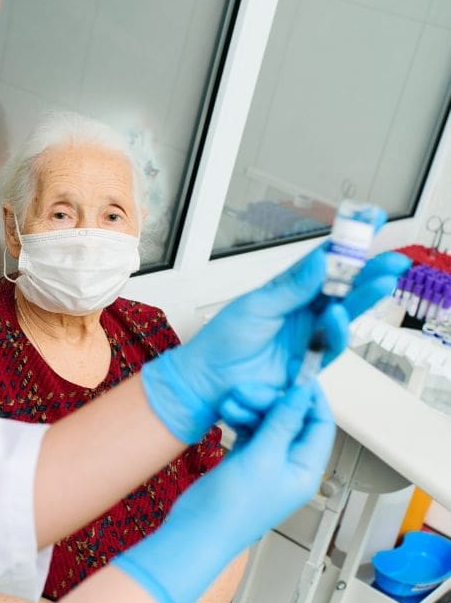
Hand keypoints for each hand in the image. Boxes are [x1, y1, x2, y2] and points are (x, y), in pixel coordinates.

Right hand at [114, 384, 334, 602]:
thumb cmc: (235, 507)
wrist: (198, 530)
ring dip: (254, 408)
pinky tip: (229, 411)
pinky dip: (242, 418)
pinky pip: (251, 430)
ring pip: (269, 422)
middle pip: (293, 420)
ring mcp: (267, 462)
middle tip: (254, 388)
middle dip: (274, 401)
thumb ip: (283, 422)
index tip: (298, 374)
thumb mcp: (263, 458)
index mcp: (305, 469)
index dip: (311, 398)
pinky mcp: (246, 460)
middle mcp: (290, 465)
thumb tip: (302, 394)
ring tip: (235, 401)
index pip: (320, 424)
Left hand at [141, 246, 409, 442]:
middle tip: (393, 260)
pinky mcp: (310, 362)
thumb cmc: (223, 341)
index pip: (324, 260)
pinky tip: (337, 313)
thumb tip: (321, 261)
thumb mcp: (256, 306)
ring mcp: (308, 336)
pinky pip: (332, 343)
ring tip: (382, 281)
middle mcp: (303, 310)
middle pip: (343, 287)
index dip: (347, 242)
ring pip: (345, 313)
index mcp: (289, 289)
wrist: (209, 380)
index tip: (371, 221)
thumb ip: (291, 287)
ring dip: (364, 297)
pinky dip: (337, 328)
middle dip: (370, 272)